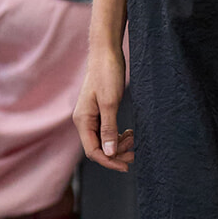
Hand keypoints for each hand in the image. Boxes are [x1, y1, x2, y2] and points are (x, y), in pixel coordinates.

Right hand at [74, 49, 132, 171]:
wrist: (106, 52)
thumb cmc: (107, 74)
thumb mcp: (110, 103)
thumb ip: (109, 129)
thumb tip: (109, 153)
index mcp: (82, 121)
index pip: (93, 152)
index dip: (109, 161)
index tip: (127, 166)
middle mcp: (84, 121)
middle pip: (98, 148)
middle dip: (116, 154)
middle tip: (135, 152)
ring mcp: (91, 116)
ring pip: (103, 141)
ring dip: (118, 145)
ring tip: (134, 139)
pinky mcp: (99, 111)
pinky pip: (106, 131)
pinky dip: (118, 135)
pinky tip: (129, 133)